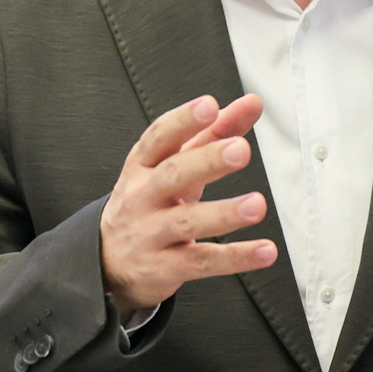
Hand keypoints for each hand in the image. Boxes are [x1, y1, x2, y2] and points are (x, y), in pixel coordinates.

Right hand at [100, 94, 276, 315]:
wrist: (108, 261)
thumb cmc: (149, 202)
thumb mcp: (174, 165)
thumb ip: (214, 133)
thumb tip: (251, 104)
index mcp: (143, 165)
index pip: (159, 138)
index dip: (183, 120)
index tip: (209, 106)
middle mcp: (144, 197)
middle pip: (173, 175)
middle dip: (207, 161)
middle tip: (240, 150)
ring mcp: (152, 233)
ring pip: (187, 221)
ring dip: (225, 213)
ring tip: (257, 205)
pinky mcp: (165, 267)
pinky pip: (202, 262)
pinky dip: (236, 258)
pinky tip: (265, 251)